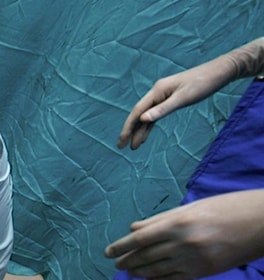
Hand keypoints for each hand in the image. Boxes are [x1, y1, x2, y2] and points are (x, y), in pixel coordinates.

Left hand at [105, 190, 263, 279]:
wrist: (262, 224)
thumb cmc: (227, 208)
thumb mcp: (193, 207)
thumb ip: (161, 219)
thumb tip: (134, 229)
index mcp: (179, 223)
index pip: (139, 239)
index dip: (121, 247)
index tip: (108, 253)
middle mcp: (182, 243)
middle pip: (145, 256)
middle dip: (127, 261)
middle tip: (116, 264)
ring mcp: (193, 260)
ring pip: (156, 270)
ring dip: (139, 272)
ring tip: (128, 271)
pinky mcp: (203, 273)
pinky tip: (149, 279)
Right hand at [117, 41, 259, 149]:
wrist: (219, 72)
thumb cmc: (203, 83)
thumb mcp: (183, 98)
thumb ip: (162, 110)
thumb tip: (143, 119)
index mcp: (157, 91)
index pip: (137, 111)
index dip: (128, 127)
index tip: (122, 142)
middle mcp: (157, 93)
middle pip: (139, 114)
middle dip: (130, 130)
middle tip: (122, 146)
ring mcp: (163, 96)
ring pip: (147, 115)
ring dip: (140, 130)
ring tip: (134, 146)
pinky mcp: (170, 98)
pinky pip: (156, 114)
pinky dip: (150, 125)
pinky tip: (146, 133)